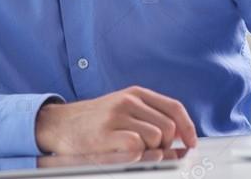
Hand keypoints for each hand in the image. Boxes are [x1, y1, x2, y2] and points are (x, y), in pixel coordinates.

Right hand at [34, 86, 197, 153]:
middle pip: (168, 127)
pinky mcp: (106, 133)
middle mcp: (128, 101)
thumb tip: (181, 141)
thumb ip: (150, 117)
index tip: (191, 143)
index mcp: (136, 93)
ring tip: (134, 152)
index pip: (174, 107)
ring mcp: (117, 116)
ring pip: (156, 138)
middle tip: (153, 152)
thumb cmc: (95, 121)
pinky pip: (137, 147)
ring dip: (151, 152)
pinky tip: (123, 154)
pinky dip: (136, 155)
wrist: (59, 124)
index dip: (188, 127)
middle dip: (166, 145)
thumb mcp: (123, 109)